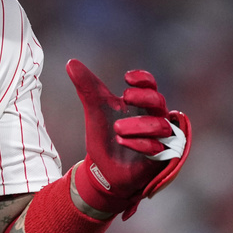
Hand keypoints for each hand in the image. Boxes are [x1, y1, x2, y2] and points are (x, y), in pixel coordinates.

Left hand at [66, 59, 190, 218]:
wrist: (103, 170)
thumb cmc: (106, 137)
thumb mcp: (95, 110)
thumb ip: (87, 87)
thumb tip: (71, 62)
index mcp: (141, 104)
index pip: (150, 85)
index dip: (143, 79)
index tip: (126, 78)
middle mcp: (155, 119)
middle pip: (159, 102)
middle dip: (145, 98)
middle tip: (126, 96)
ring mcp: (160, 139)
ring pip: (160, 126)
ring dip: (138, 125)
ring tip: (117, 129)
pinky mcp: (160, 158)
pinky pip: (158, 148)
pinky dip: (140, 144)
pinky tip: (123, 142)